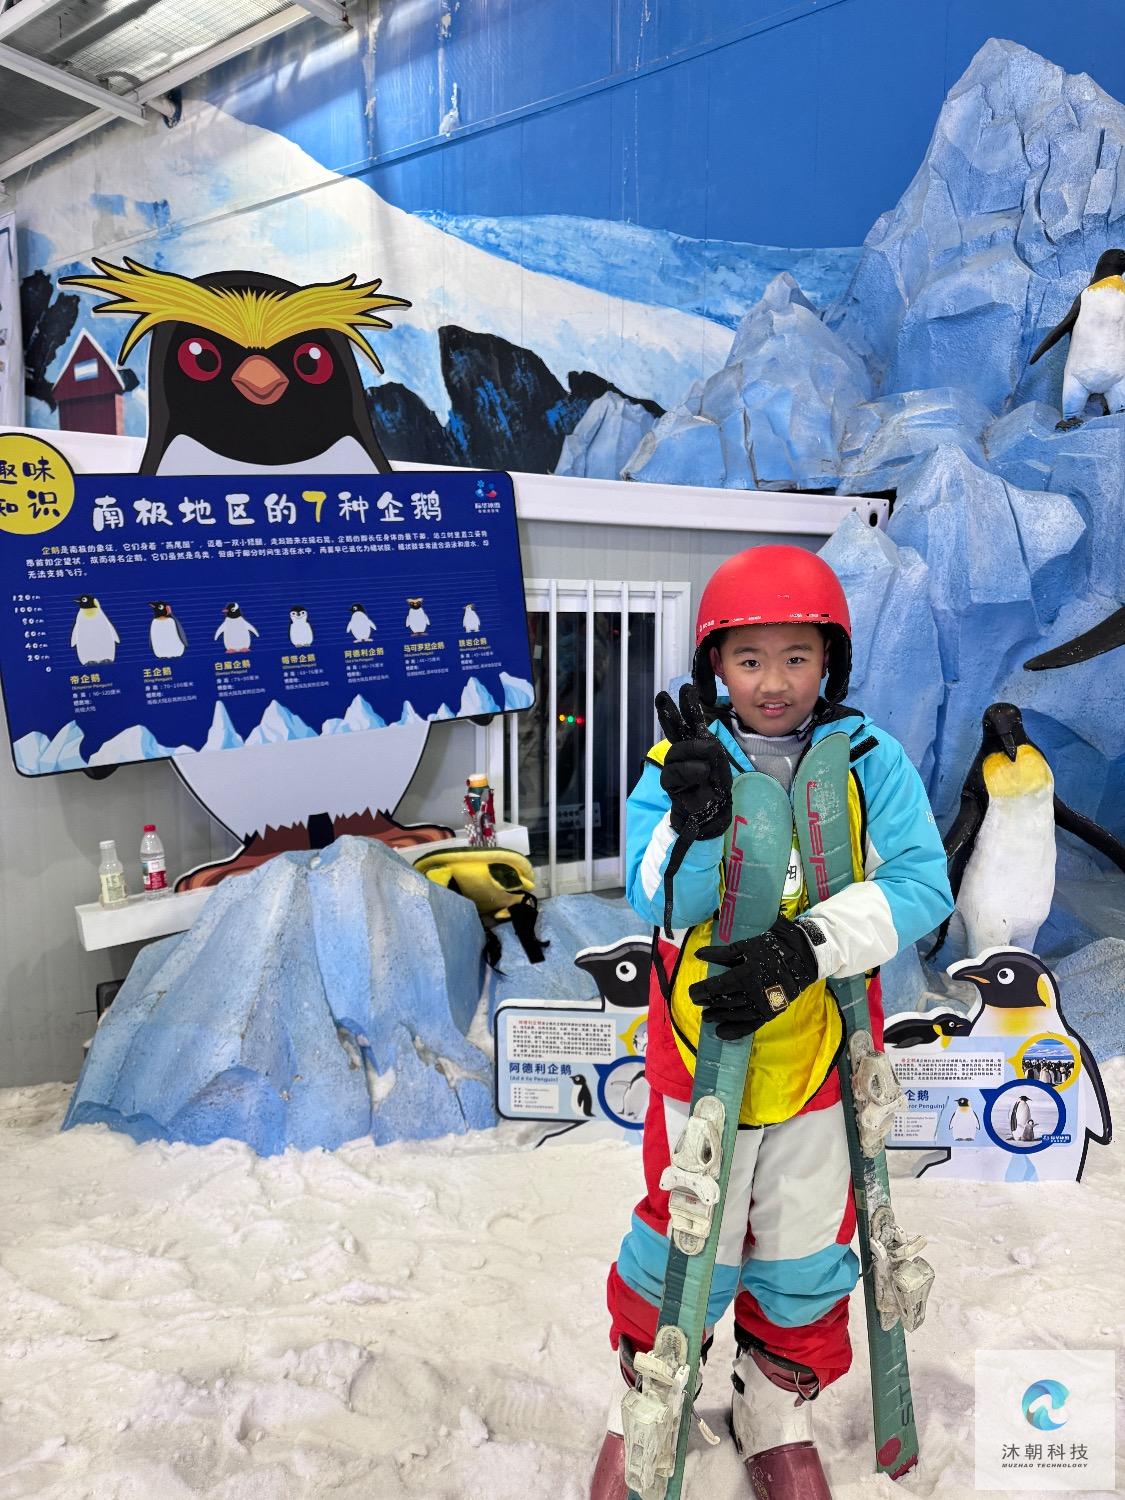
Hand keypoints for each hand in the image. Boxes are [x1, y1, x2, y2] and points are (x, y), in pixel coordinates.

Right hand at [655, 683, 732, 838]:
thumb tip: (706, 743)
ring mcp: (674, 768)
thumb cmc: (715, 786)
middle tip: (663, 695)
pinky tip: (702, 771)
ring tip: (709, 754)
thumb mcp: (719, 764)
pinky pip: (675, 773)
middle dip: (668, 712)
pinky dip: (690, 770)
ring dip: (693, 751)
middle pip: (672, 730)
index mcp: (695, 744)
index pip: (689, 722)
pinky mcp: (671, 784)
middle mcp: (682, 753)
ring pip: (675, 752)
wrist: (710, 815)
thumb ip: (711, 750)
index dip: (687, 705)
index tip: (687, 688)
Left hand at [690, 917, 820, 1039]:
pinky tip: (721, 1033)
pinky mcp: (770, 1013)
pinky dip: (735, 1031)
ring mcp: (762, 1006)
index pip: (718, 987)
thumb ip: (720, 954)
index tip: (692, 992)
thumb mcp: (744, 947)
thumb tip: (698, 955)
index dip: (702, 991)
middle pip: (725, 1002)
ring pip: (735, 1015)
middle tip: (698, 1003)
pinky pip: (750, 1026)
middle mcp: (753, 993)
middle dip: (709, 1003)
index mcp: (746, 974)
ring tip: (707, 1018)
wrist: (801, 957)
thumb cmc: (770, 948)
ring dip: (719, 1017)